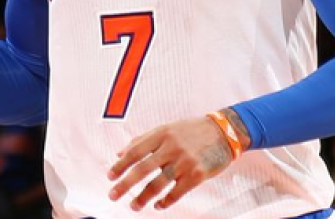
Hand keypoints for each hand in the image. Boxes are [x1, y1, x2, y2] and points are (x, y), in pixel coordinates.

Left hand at [108, 116, 233, 211]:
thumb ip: (143, 139)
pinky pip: (176, 193)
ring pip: (158, 184)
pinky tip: (158, 205)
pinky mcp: (197, 175)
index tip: (110, 176)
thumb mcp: (167, 128)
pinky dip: (165, 202)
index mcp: (162, 134)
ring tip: (133, 206)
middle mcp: (172, 147)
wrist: (225, 132)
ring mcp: (185, 162)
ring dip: (143, 198)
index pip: (135, 151)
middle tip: (113, 195)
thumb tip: (119, 153)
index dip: (121, 165)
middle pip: (143, 169)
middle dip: (125, 184)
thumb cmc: (192, 130)